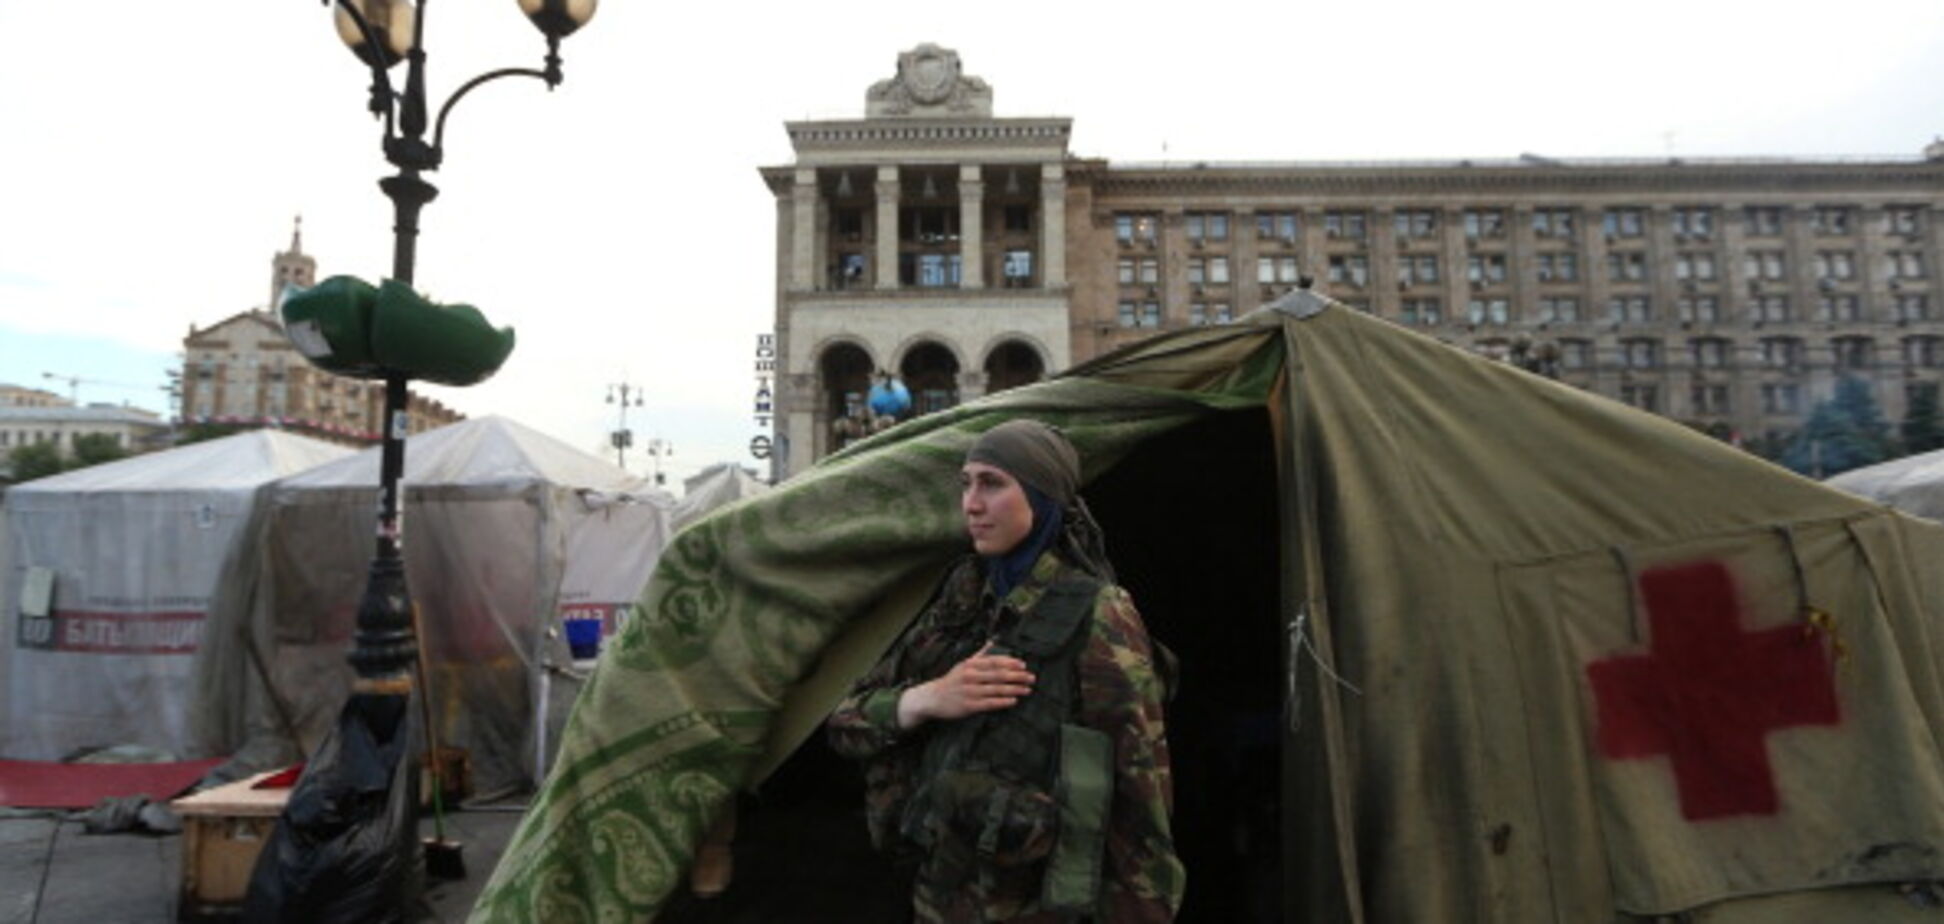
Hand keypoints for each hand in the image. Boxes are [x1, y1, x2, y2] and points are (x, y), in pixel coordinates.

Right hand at [897, 643, 1034, 728]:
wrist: (932, 698)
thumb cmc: (952, 681)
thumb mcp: (964, 664)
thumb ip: (980, 654)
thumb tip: (994, 641)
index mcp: (970, 665)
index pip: (994, 661)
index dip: (1010, 662)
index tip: (1024, 665)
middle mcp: (970, 676)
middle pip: (998, 675)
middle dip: (1017, 676)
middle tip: (1032, 678)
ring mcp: (969, 691)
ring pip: (996, 689)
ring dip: (1014, 689)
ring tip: (1027, 689)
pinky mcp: (969, 705)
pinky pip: (989, 703)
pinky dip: (1002, 702)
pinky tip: (1013, 701)